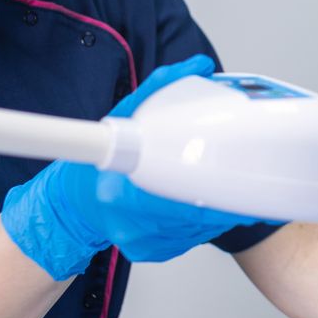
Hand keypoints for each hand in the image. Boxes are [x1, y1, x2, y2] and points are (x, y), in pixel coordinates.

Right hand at [1, 54, 261, 278]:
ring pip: (196, 231)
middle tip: (246, 184)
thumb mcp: (124, 117)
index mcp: (121, 192)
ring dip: (217, 212)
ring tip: (230, 191)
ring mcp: (140, 242)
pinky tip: (205, 208)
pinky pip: (188, 240)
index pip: (178, 200)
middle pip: (193, 217)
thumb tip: (195, 66)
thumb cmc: (97, 163)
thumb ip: (160, 89)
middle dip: (223, 201)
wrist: (72, 204)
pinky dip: (201, 223)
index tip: (233, 183)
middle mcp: (130, 223)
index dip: (211, 196)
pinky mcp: (149, 252)